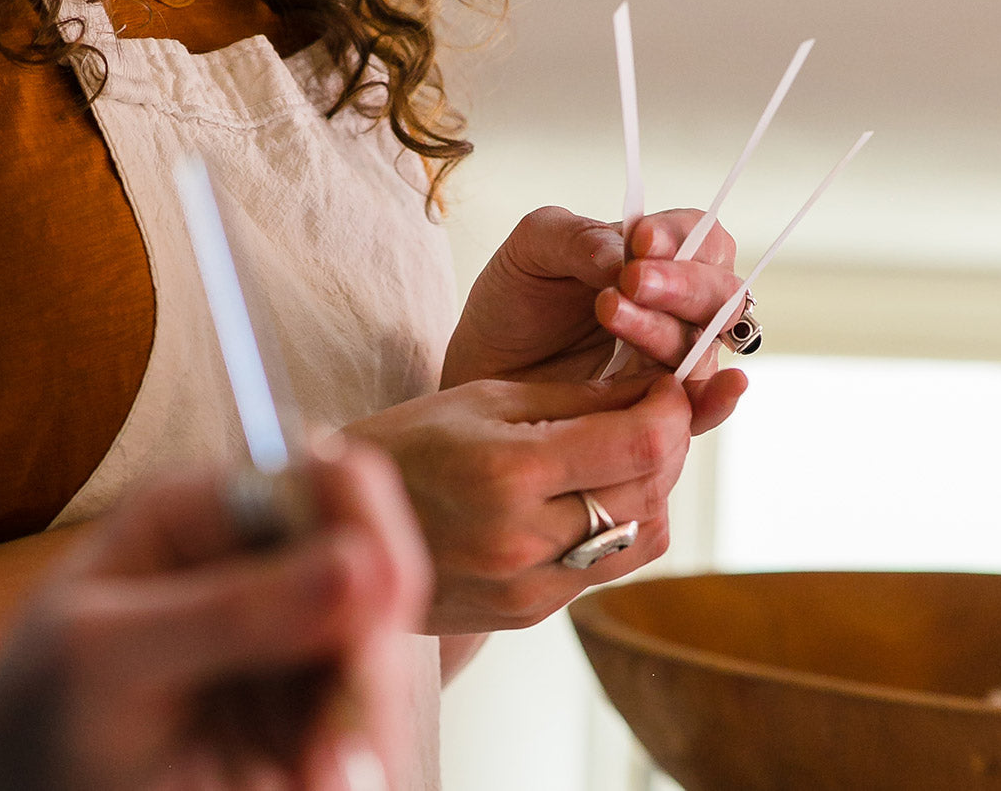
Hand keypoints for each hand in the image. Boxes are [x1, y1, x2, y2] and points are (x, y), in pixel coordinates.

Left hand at [0, 442, 430, 790]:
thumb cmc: (35, 712)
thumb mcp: (104, 655)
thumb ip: (227, 610)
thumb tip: (357, 562)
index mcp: (208, 510)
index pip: (329, 481)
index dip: (366, 531)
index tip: (376, 601)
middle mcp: (265, 561)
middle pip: (376, 573)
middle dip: (369, 655)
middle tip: (336, 740)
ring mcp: (294, 635)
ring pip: (383, 656)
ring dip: (366, 720)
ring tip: (317, 781)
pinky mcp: (309, 707)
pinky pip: (368, 719)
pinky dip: (355, 756)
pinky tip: (316, 781)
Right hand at [343, 370, 739, 635]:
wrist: (327, 529)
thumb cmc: (401, 446)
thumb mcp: (483, 398)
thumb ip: (578, 397)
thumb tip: (659, 387)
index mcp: (508, 472)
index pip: (642, 444)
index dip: (674, 410)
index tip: (667, 386)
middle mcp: (523, 540)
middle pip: (653, 490)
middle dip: (669, 442)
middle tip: (653, 410)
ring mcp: (528, 588)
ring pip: (645, 535)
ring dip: (651, 488)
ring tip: (619, 453)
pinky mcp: (528, 614)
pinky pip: (608, 568)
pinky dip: (619, 526)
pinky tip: (587, 496)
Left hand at [443, 206, 745, 405]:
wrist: (483, 365)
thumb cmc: (515, 301)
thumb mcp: (533, 249)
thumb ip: (579, 239)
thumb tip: (623, 256)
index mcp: (659, 258)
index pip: (701, 236)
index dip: (680, 237)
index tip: (640, 240)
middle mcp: (678, 308)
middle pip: (719, 293)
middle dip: (680, 285)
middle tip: (630, 280)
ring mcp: (671, 360)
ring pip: (702, 347)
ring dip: (661, 330)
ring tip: (608, 311)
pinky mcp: (657, 410)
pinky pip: (700, 409)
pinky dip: (716, 401)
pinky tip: (718, 389)